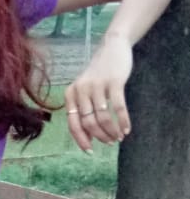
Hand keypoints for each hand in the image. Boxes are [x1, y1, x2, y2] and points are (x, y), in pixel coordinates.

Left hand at [65, 32, 132, 152]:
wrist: (112, 46)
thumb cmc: (98, 73)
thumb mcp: (85, 90)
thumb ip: (83, 110)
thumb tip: (88, 138)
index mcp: (71, 94)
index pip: (73, 124)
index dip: (81, 140)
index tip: (90, 151)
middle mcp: (81, 90)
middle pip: (89, 123)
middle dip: (100, 137)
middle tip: (110, 142)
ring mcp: (97, 85)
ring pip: (102, 118)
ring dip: (112, 131)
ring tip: (119, 137)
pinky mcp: (113, 82)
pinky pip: (118, 108)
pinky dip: (123, 121)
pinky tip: (127, 129)